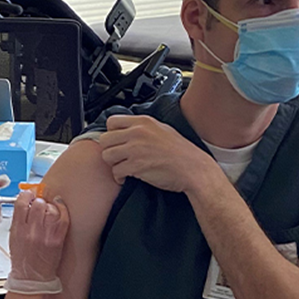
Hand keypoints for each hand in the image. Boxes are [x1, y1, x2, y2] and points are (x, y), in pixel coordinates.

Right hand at [5, 190, 69, 294]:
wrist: (32, 278)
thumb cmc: (22, 259)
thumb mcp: (13, 237)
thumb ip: (19, 219)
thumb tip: (26, 202)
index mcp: (18, 230)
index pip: (21, 203)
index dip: (26, 195)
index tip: (29, 195)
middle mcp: (32, 231)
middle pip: (38, 204)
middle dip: (38, 201)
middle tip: (39, 204)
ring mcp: (46, 235)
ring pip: (51, 209)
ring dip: (50, 206)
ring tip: (48, 210)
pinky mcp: (58, 239)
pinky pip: (63, 218)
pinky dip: (62, 210)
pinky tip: (59, 208)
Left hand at [99, 115, 215, 191]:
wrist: (193, 169)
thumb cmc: (181, 152)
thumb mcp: (162, 129)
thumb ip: (142, 127)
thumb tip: (125, 129)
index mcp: (143, 122)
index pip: (111, 121)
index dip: (112, 133)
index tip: (117, 142)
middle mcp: (137, 133)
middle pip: (105, 139)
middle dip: (110, 150)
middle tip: (119, 157)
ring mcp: (136, 149)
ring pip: (107, 155)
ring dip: (113, 164)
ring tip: (124, 167)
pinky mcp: (136, 166)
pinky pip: (115, 171)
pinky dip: (119, 177)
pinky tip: (128, 177)